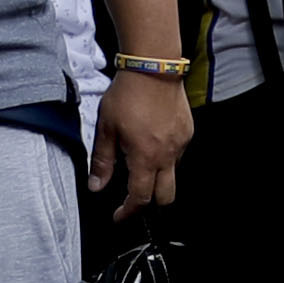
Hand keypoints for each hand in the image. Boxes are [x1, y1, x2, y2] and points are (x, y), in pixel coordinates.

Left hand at [90, 62, 190, 209]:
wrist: (153, 67)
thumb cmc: (127, 94)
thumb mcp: (106, 129)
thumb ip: (102, 161)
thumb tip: (96, 186)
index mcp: (145, 158)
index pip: (140, 198)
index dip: (128, 211)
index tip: (118, 215)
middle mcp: (167, 155)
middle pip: (165, 197)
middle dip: (150, 203)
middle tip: (133, 197)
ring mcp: (180, 144)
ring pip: (172, 175)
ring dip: (157, 177)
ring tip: (139, 161)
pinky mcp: (187, 132)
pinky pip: (178, 154)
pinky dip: (165, 157)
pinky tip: (152, 142)